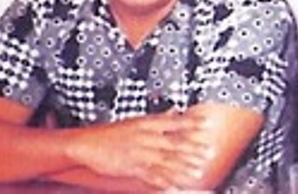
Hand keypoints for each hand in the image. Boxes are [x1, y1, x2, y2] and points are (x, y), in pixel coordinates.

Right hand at [66, 109, 212, 189]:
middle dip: (194, 148)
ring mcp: (139, 153)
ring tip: (199, 170)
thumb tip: (175, 111)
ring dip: (184, 166)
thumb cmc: (112, 132)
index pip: (175, 122)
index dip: (193, 123)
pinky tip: (176, 186)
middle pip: (174, 142)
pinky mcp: (132, 168)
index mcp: (148, 123)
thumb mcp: (136, 121)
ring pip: (166, 160)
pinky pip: (151, 176)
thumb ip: (159, 119)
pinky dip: (165, 181)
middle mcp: (146, 137)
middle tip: (210, 151)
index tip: (209, 123)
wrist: (86, 144)